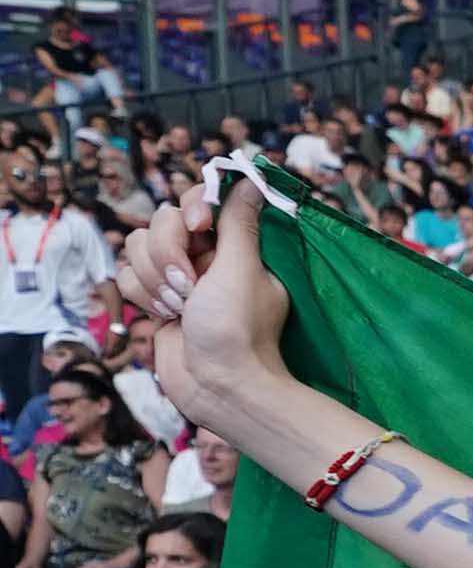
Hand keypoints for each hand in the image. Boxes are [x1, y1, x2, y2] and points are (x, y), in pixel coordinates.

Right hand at [113, 176, 290, 429]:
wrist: (218, 387)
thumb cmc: (236, 329)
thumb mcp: (242, 268)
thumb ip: (238, 222)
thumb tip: (250, 180)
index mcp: (231, 244)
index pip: (197, 201)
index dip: (191, 208)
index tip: (199, 226)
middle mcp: (202, 255)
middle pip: (159, 221)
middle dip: (169, 253)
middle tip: (191, 287)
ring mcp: (175, 277)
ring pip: (137, 247)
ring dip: (155, 279)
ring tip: (181, 307)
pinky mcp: (153, 298)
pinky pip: (127, 275)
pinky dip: (143, 295)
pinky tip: (166, 317)